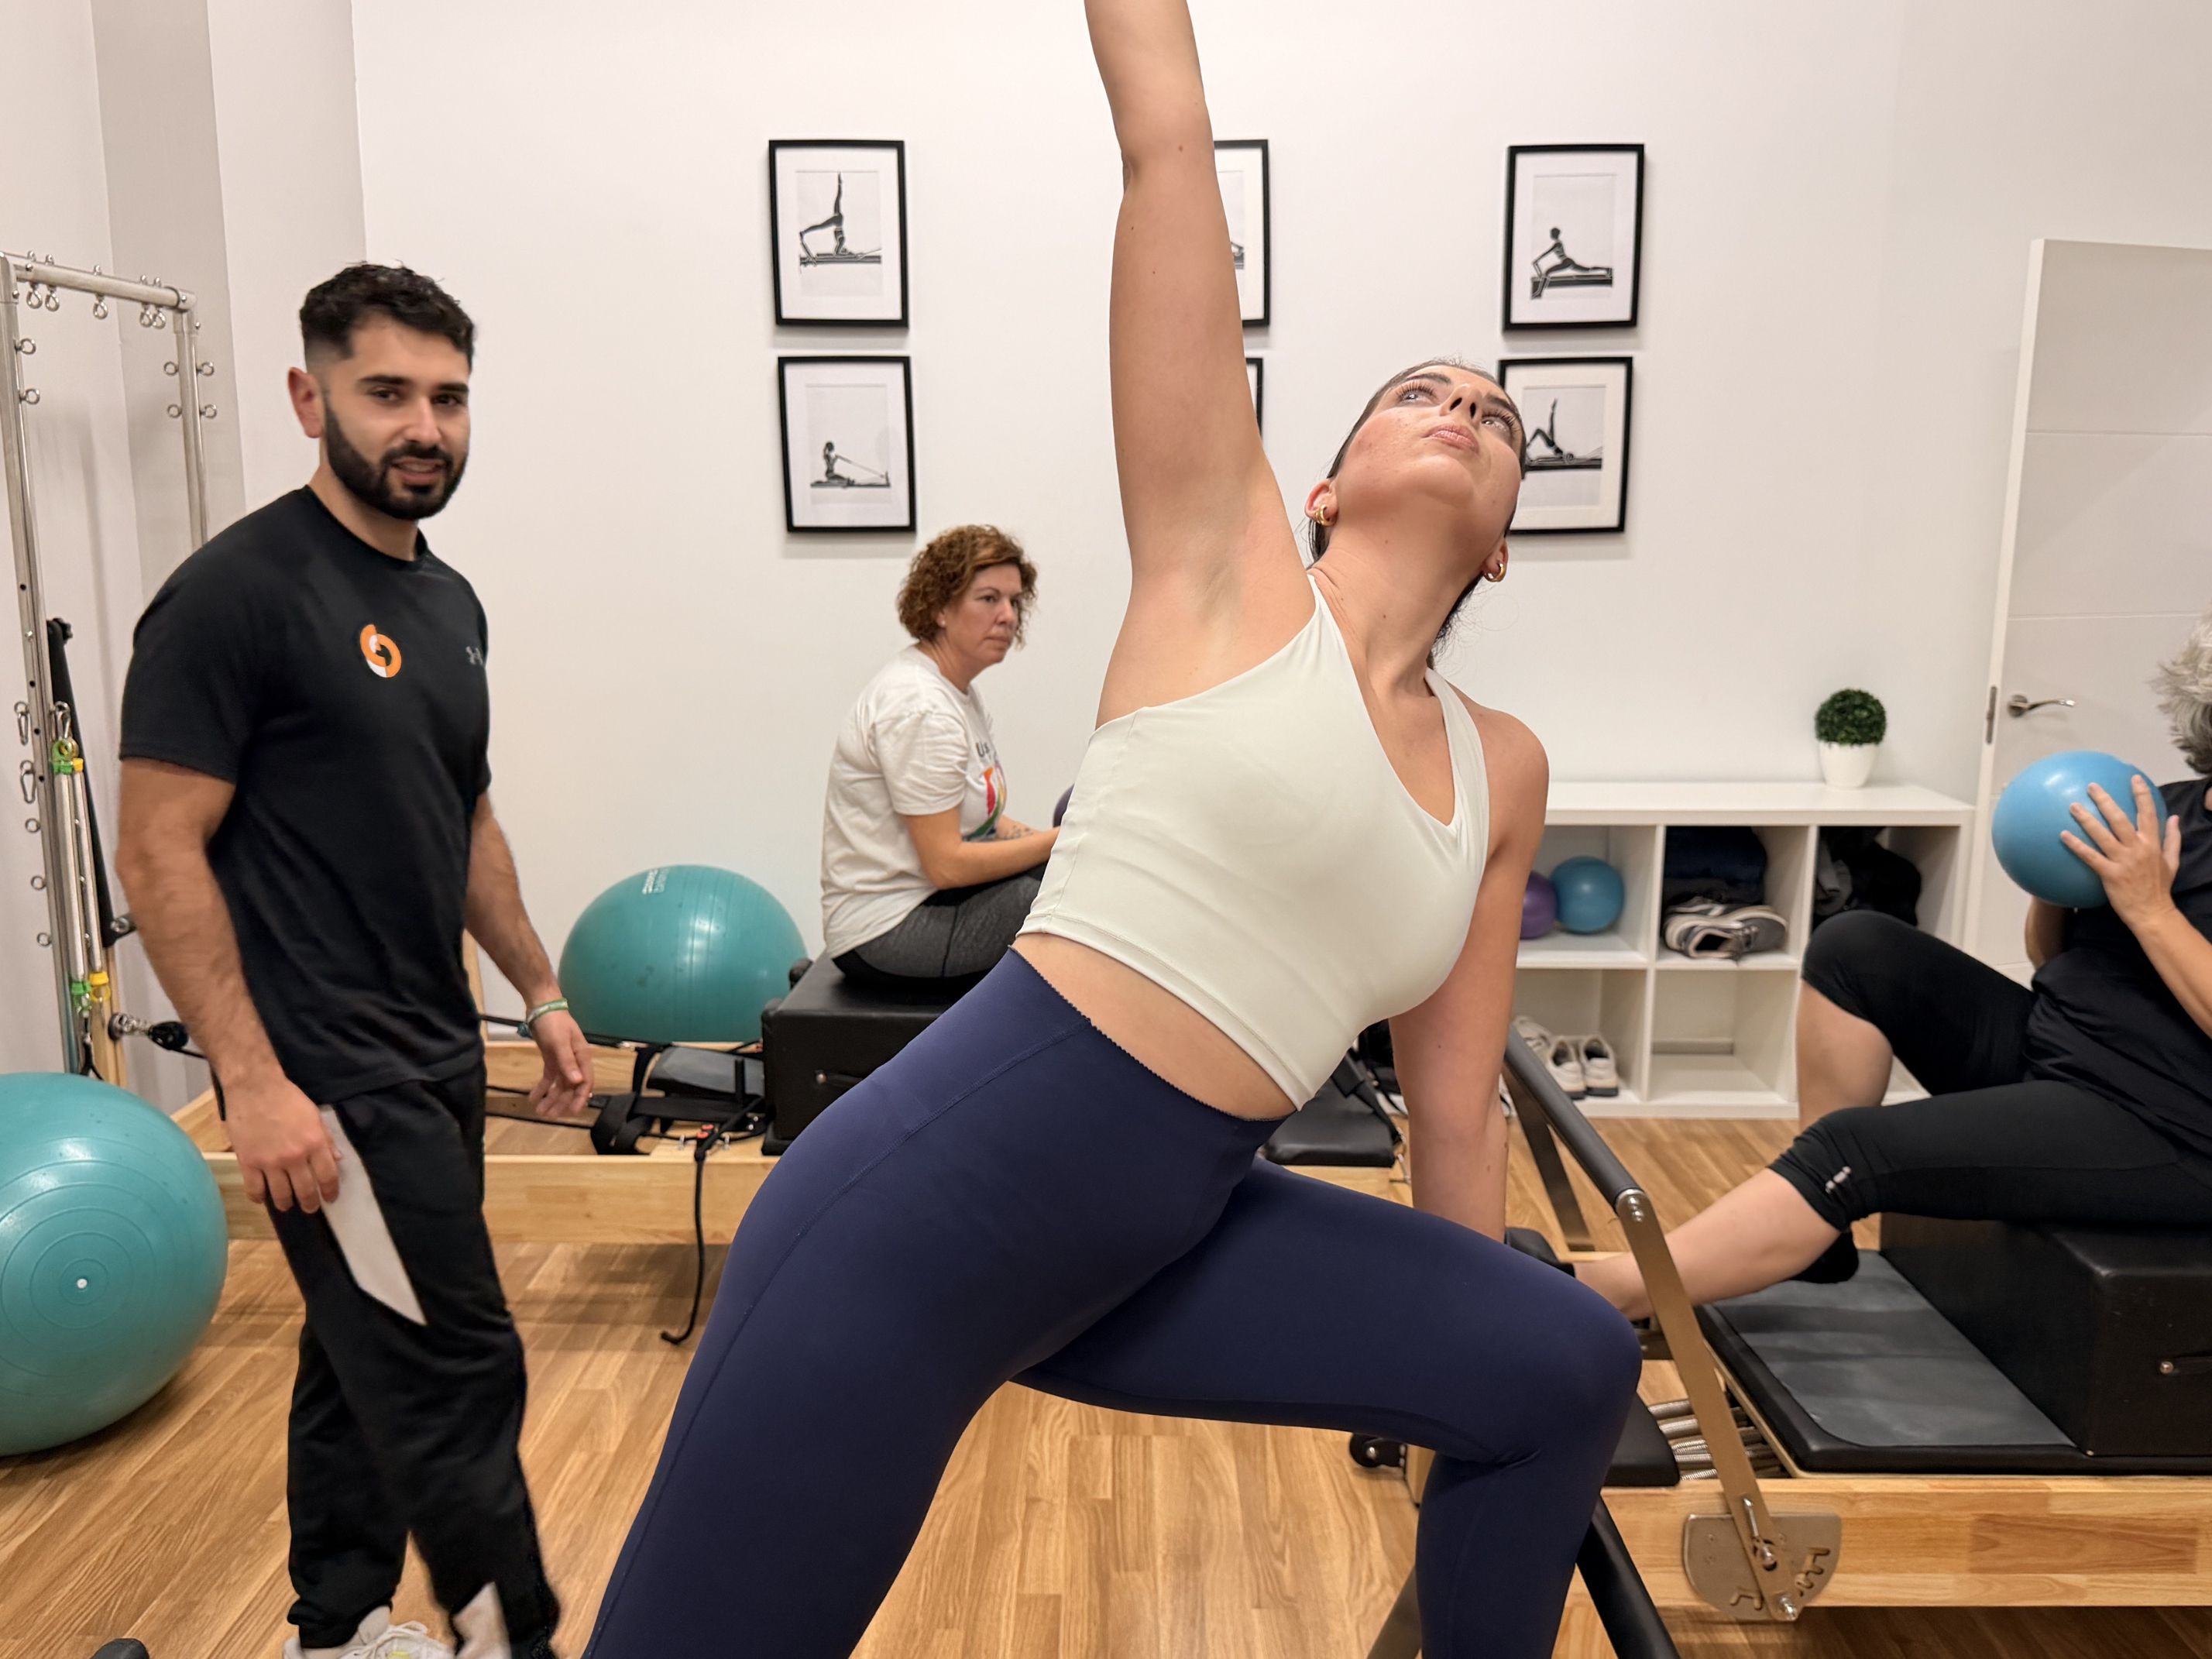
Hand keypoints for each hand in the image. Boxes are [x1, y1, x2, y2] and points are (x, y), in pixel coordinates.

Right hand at [224, 1072, 340, 1212]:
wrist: (255, 1088)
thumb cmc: (288, 1098)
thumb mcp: (314, 1115)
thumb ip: (325, 1139)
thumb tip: (337, 1159)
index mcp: (314, 1144)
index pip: (327, 1176)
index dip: (330, 1191)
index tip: (330, 1198)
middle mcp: (294, 1157)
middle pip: (305, 1190)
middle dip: (310, 1203)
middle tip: (310, 1208)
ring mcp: (270, 1162)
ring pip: (280, 1194)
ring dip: (286, 1203)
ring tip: (287, 1205)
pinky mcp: (248, 1162)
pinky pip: (254, 1189)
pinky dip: (259, 1198)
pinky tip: (262, 1199)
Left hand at [526, 1008, 594, 1118]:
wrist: (541, 1007)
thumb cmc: (553, 1023)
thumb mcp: (559, 1043)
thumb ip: (568, 1063)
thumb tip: (578, 1082)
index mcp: (582, 1058)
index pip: (585, 1082)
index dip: (580, 1098)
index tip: (573, 1112)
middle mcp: (575, 1062)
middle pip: (571, 1087)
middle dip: (561, 1102)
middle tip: (548, 1116)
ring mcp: (563, 1061)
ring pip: (560, 1085)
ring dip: (551, 1098)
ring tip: (540, 1111)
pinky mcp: (552, 1059)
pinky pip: (549, 1078)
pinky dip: (542, 1088)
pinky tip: (534, 1097)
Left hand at [2062, 778, 2182, 928]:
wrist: (2152, 913)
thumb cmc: (2159, 887)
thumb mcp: (2172, 861)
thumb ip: (2172, 838)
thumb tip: (2174, 817)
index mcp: (2152, 844)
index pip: (2148, 813)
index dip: (2141, 794)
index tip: (2134, 778)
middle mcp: (2138, 849)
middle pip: (2120, 819)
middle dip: (2105, 800)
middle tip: (2091, 787)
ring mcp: (2123, 861)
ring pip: (2102, 834)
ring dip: (2086, 819)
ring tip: (2072, 806)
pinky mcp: (2109, 874)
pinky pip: (2090, 857)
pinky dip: (2076, 845)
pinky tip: (2063, 835)